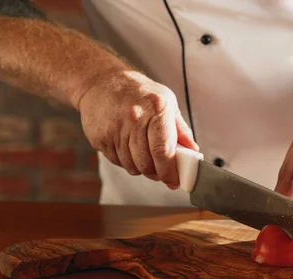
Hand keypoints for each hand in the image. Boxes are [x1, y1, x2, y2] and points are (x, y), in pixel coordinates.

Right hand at [77, 70, 198, 188]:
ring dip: (142, 168)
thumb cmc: (139, 92)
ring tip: (146, 158)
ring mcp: (114, 129)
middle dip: (157, 173)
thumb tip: (193, 152)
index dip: (170, 172)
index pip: (163, 151)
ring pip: (132, 166)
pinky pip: (117, 162)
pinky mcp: (99, 137)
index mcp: (156, 109)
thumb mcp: (167, 103)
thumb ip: (181, 130)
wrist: (102, 81)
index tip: (175, 182)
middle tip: (162, 172)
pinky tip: (129, 149)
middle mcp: (134, 118)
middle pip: (147, 163)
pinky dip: (126, 162)